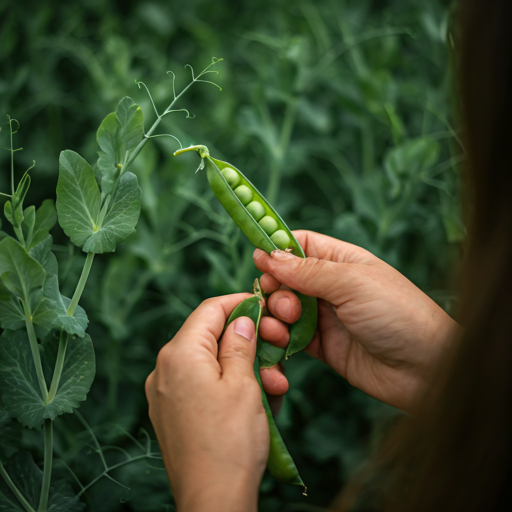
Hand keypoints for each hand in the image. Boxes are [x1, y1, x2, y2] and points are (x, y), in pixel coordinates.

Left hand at [145, 294, 267, 511]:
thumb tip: (242, 319)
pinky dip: (227, 385)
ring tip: (273, 387)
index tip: (263, 306)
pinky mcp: (171, 413)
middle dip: (246, 342)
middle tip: (277, 353)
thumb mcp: (244, 383)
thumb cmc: (230, 442)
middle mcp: (163, 369)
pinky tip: (254, 401)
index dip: (239, 303)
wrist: (212, 501)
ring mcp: (164, 393)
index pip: (209, 310)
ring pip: (209, 363)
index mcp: (179, 354)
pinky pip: (202, 385)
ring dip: (242, 368)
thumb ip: (240, 343)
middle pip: (209, 337)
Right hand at [253, 230, 459, 411]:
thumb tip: (268, 255)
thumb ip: (307, 271)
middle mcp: (331, 286)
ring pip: (284, 308)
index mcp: (342, 261)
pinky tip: (280, 343)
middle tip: (284, 303)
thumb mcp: (351, 283)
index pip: (300, 244)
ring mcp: (326, 317)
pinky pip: (291, 337)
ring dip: (275, 315)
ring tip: (283, 326)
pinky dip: (280, 339)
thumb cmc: (398, 314)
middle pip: (286, 278)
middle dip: (276, 288)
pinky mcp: (323, 346)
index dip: (277, 249)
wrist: (427, 370)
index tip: (258, 260)